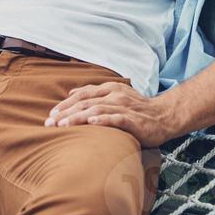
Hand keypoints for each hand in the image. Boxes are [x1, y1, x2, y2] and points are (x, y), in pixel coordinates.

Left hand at [45, 82, 178, 147]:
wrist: (164, 116)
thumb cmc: (137, 109)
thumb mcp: (116, 95)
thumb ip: (95, 94)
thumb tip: (71, 93)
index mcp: (110, 89)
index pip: (82, 94)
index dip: (65, 104)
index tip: (51, 115)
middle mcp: (115, 95)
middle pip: (85, 102)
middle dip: (65, 113)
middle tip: (50, 123)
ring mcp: (124, 107)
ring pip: (96, 110)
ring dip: (78, 117)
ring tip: (63, 125)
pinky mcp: (133, 120)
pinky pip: (116, 119)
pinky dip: (103, 120)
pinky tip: (91, 124)